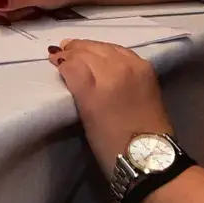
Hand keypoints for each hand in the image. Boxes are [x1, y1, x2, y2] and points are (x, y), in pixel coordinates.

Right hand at [46, 40, 169, 167]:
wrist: (149, 155)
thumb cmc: (111, 145)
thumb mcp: (86, 118)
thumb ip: (77, 87)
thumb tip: (68, 67)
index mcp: (98, 88)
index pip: (73, 63)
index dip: (61, 60)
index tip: (53, 59)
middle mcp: (116, 71)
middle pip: (88, 51)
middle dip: (73, 50)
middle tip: (62, 51)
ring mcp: (134, 67)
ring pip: (105, 47)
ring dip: (90, 47)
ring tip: (78, 49)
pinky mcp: (147, 68)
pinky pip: (122, 50)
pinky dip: (108, 50)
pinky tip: (102, 53)